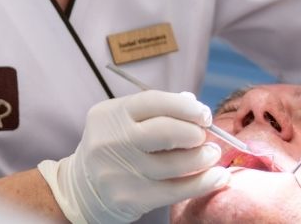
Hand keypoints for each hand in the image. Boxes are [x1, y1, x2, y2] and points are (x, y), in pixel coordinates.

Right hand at [38, 90, 230, 223]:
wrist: (82, 189)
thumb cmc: (112, 147)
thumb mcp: (122, 122)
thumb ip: (155, 110)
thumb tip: (193, 102)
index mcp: (111, 114)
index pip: (154, 102)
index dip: (185, 107)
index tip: (204, 115)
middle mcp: (112, 141)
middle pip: (166, 132)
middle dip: (194, 133)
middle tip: (205, 136)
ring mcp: (121, 171)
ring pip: (175, 164)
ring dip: (202, 158)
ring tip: (211, 155)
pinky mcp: (131, 198)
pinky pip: (176, 190)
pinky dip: (203, 183)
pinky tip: (218, 177)